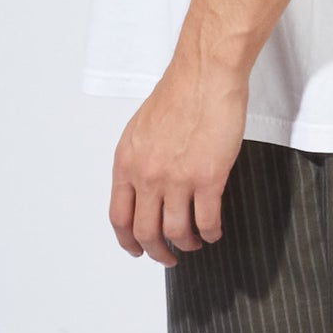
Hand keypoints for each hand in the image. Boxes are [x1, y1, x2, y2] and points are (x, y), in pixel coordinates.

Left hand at [109, 47, 247, 264]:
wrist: (205, 76)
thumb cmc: (179, 95)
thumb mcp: (140, 130)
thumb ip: (138, 161)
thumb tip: (142, 188)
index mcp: (127, 163)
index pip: (119, 217)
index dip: (127, 241)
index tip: (136, 249)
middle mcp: (147, 175)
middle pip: (145, 232)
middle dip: (157, 252)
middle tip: (167, 257)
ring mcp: (177, 179)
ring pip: (177, 232)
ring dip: (186, 244)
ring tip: (194, 243)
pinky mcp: (208, 178)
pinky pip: (207, 220)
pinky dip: (210, 233)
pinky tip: (214, 232)